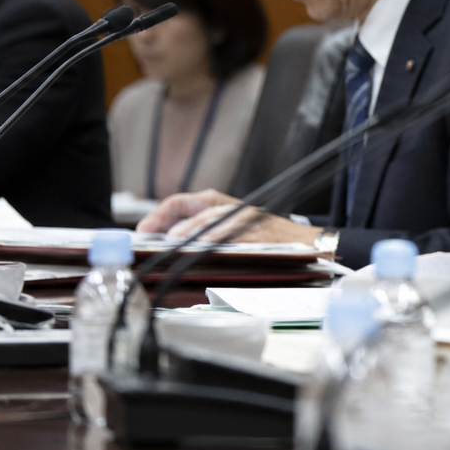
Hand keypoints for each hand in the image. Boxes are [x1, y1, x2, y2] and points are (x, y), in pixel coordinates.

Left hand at [136, 189, 321, 244]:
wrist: (307, 244)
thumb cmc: (265, 239)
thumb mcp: (229, 229)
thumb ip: (200, 232)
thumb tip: (165, 245)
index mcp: (218, 204)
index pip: (180, 202)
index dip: (159, 214)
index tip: (143, 230)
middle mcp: (230, 208)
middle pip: (194, 209)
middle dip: (171, 222)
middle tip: (153, 236)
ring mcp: (245, 219)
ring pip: (213, 219)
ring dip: (192, 229)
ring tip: (173, 241)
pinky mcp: (259, 232)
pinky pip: (235, 233)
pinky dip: (218, 238)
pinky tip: (206, 247)